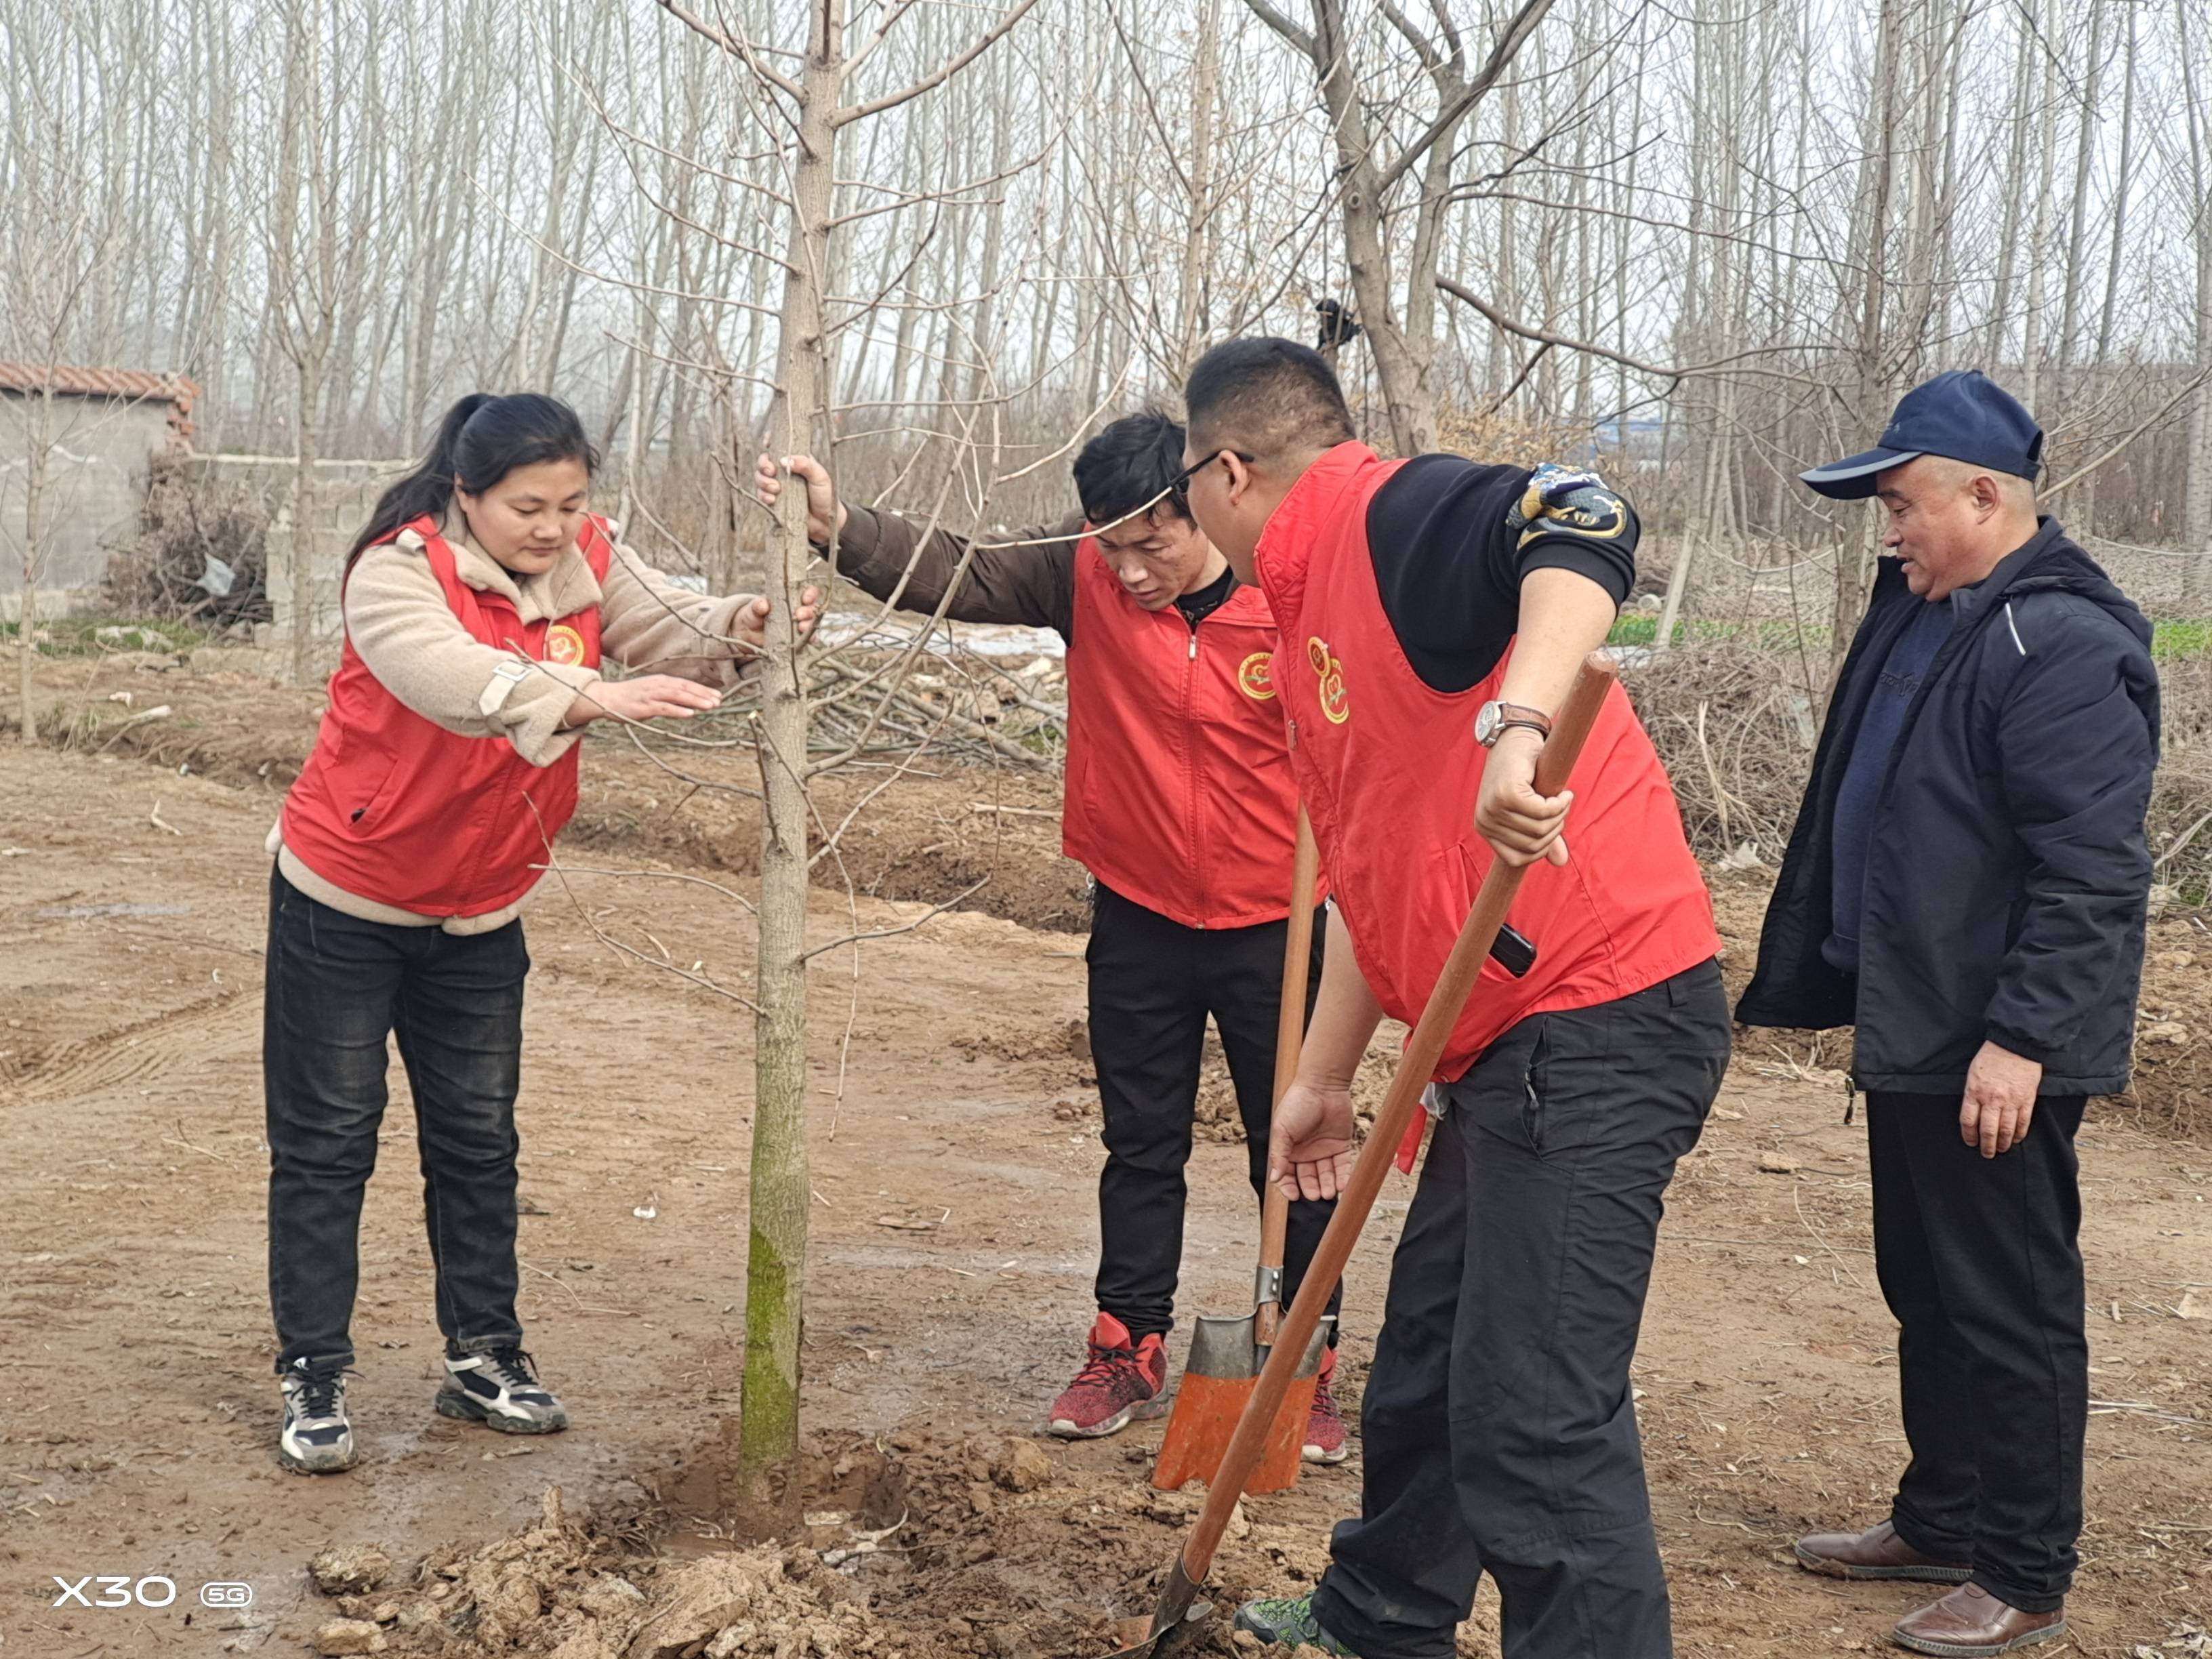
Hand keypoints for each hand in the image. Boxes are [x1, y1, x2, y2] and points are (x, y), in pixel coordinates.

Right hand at [566, 674, 723, 727]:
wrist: (606, 698)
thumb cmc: (630, 697)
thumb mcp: (652, 694)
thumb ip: (669, 698)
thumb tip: (687, 705)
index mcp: (661, 681)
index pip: (686, 684)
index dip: (702, 689)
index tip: (718, 695)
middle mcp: (658, 685)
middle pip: (685, 688)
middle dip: (703, 694)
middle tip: (719, 701)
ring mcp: (651, 695)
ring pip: (677, 696)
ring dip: (695, 701)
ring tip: (710, 706)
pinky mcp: (644, 706)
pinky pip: (664, 708)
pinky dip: (678, 710)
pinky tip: (690, 714)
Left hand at [732, 586, 823, 654]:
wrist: (749, 633)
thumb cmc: (754, 614)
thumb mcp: (754, 607)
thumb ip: (758, 604)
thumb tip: (764, 605)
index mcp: (793, 597)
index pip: (809, 592)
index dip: (811, 594)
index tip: (805, 598)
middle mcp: (800, 610)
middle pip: (812, 608)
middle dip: (808, 611)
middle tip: (798, 615)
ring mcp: (800, 625)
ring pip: (812, 623)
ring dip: (809, 625)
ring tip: (801, 628)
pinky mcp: (798, 639)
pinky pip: (809, 639)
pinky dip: (810, 639)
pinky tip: (807, 640)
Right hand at [755, 452, 845, 545]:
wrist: (825, 521)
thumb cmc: (825, 495)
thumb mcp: (820, 477)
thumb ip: (806, 465)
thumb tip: (785, 460)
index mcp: (795, 459)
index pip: (778, 444)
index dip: (769, 440)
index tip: (767, 443)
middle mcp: (783, 470)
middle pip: (763, 460)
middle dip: (763, 464)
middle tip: (772, 472)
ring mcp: (777, 485)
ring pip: (759, 477)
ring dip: (764, 482)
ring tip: (777, 489)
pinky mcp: (773, 500)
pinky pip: (760, 494)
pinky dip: (763, 496)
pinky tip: (772, 500)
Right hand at [1269, 1077, 1356, 1201]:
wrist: (1322, 1085)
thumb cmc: (1297, 1104)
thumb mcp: (1281, 1130)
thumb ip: (1278, 1155)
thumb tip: (1274, 1178)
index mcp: (1289, 1150)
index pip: (1288, 1175)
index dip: (1290, 1187)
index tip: (1294, 1196)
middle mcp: (1306, 1153)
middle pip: (1308, 1178)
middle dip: (1312, 1188)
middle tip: (1315, 1195)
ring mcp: (1324, 1150)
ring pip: (1326, 1174)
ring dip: (1327, 1185)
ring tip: (1328, 1193)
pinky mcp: (1341, 1146)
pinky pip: (1343, 1165)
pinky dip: (1343, 1176)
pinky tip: (1342, 1185)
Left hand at [1475, 724, 1570, 867]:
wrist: (1517, 737)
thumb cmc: (1524, 773)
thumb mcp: (1531, 809)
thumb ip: (1544, 835)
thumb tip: (1560, 862)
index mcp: (1485, 830)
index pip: (1517, 859)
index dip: (1543, 848)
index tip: (1554, 827)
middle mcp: (1485, 822)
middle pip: (1532, 845)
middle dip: (1555, 829)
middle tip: (1562, 808)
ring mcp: (1494, 808)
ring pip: (1539, 829)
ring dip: (1560, 814)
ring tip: (1562, 798)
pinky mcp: (1508, 794)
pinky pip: (1543, 812)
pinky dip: (1559, 804)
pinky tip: (1563, 793)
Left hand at [1961, 1041, 2041, 1156]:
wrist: (2015, 1046)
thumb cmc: (1990, 1057)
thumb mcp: (1972, 1074)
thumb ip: (1972, 1094)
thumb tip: (1973, 1113)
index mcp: (1974, 1092)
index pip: (1968, 1120)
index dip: (1968, 1135)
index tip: (1970, 1142)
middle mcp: (1992, 1099)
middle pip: (1987, 1130)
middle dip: (1986, 1145)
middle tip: (1986, 1154)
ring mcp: (2011, 1101)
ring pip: (2006, 1129)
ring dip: (2003, 1143)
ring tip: (2000, 1150)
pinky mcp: (2027, 1100)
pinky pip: (2023, 1122)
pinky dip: (2019, 1134)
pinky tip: (2015, 1139)